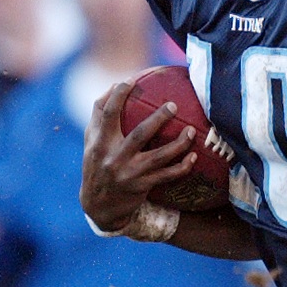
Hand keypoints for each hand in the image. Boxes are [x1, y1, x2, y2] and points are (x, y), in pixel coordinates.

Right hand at [80, 81, 196, 231]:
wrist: (98, 206)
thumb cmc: (97, 164)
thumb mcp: (91, 142)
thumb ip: (99, 117)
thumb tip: (114, 85)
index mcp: (99, 143)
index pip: (107, 114)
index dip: (117, 96)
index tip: (129, 81)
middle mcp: (114, 157)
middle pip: (139, 134)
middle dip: (158, 119)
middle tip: (173, 105)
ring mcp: (129, 173)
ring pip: (158, 157)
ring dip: (178, 144)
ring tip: (192, 130)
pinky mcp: (142, 186)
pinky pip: (167, 176)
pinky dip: (182, 166)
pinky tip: (195, 156)